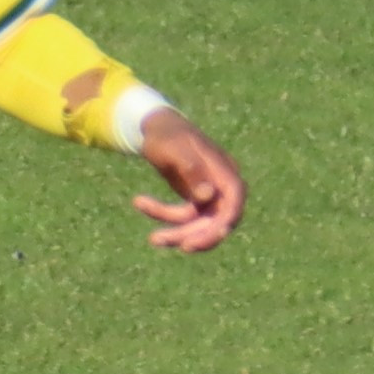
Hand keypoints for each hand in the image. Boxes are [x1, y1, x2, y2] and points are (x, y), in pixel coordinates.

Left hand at [133, 111, 244, 252]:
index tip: (211, 237)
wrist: (156, 127)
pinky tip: (139, 202)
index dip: (225, 222)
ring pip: (199, 224)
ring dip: (177, 233)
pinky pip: (184, 217)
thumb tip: (208, 196)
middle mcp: (221, 185)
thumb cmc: (167, 135)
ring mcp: (209, 194)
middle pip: (217, 220)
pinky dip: (163, 215)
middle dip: (197, 236)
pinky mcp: (195, 199)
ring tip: (153, 239)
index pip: (234, 201)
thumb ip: (192, 171)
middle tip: (176, 246)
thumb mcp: (174, 150)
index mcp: (224, 170)